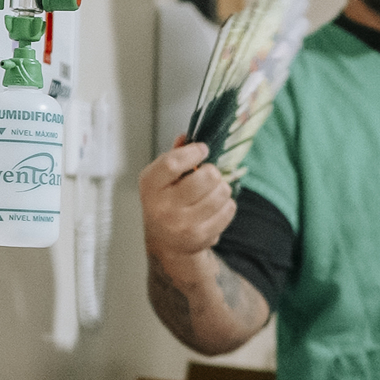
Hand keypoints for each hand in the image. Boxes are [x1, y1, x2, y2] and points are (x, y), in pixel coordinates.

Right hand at [138, 138, 235, 262]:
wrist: (164, 243)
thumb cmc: (164, 203)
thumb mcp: (160, 178)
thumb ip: (174, 156)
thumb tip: (186, 137)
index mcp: (150, 186)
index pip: (172, 163)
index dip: (193, 152)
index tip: (202, 150)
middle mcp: (163, 207)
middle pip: (206, 177)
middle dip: (212, 171)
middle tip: (209, 175)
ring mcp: (183, 224)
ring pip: (221, 193)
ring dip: (222, 188)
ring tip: (213, 191)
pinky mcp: (201, 236)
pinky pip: (228, 209)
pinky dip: (227, 204)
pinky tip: (216, 206)